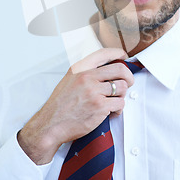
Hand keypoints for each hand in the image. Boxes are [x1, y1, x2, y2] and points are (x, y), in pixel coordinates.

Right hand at [17, 48, 133, 164]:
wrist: (50, 125)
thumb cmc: (60, 105)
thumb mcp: (69, 80)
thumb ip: (86, 73)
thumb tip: (107, 70)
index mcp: (79, 68)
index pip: (104, 54)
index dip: (118, 53)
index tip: (124, 56)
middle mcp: (87, 77)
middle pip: (120, 69)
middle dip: (129, 76)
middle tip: (129, 82)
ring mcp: (94, 91)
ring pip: (122, 87)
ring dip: (122, 95)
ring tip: (114, 101)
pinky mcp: (100, 106)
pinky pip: (120, 103)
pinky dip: (119, 109)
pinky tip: (111, 112)